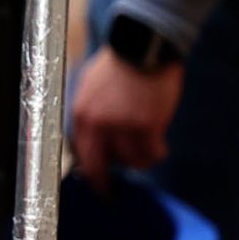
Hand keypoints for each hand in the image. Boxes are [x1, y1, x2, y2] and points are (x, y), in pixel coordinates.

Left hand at [69, 46, 183, 189]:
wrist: (144, 45)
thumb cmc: (119, 64)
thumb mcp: (89, 87)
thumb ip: (88, 115)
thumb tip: (84, 144)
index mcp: (81, 114)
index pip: (78, 154)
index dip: (87, 172)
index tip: (93, 182)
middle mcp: (98, 124)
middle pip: (98, 167)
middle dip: (103, 185)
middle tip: (111, 194)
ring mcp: (123, 126)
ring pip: (130, 162)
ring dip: (138, 161)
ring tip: (146, 152)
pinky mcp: (148, 125)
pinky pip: (151, 153)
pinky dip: (157, 153)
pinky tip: (160, 149)